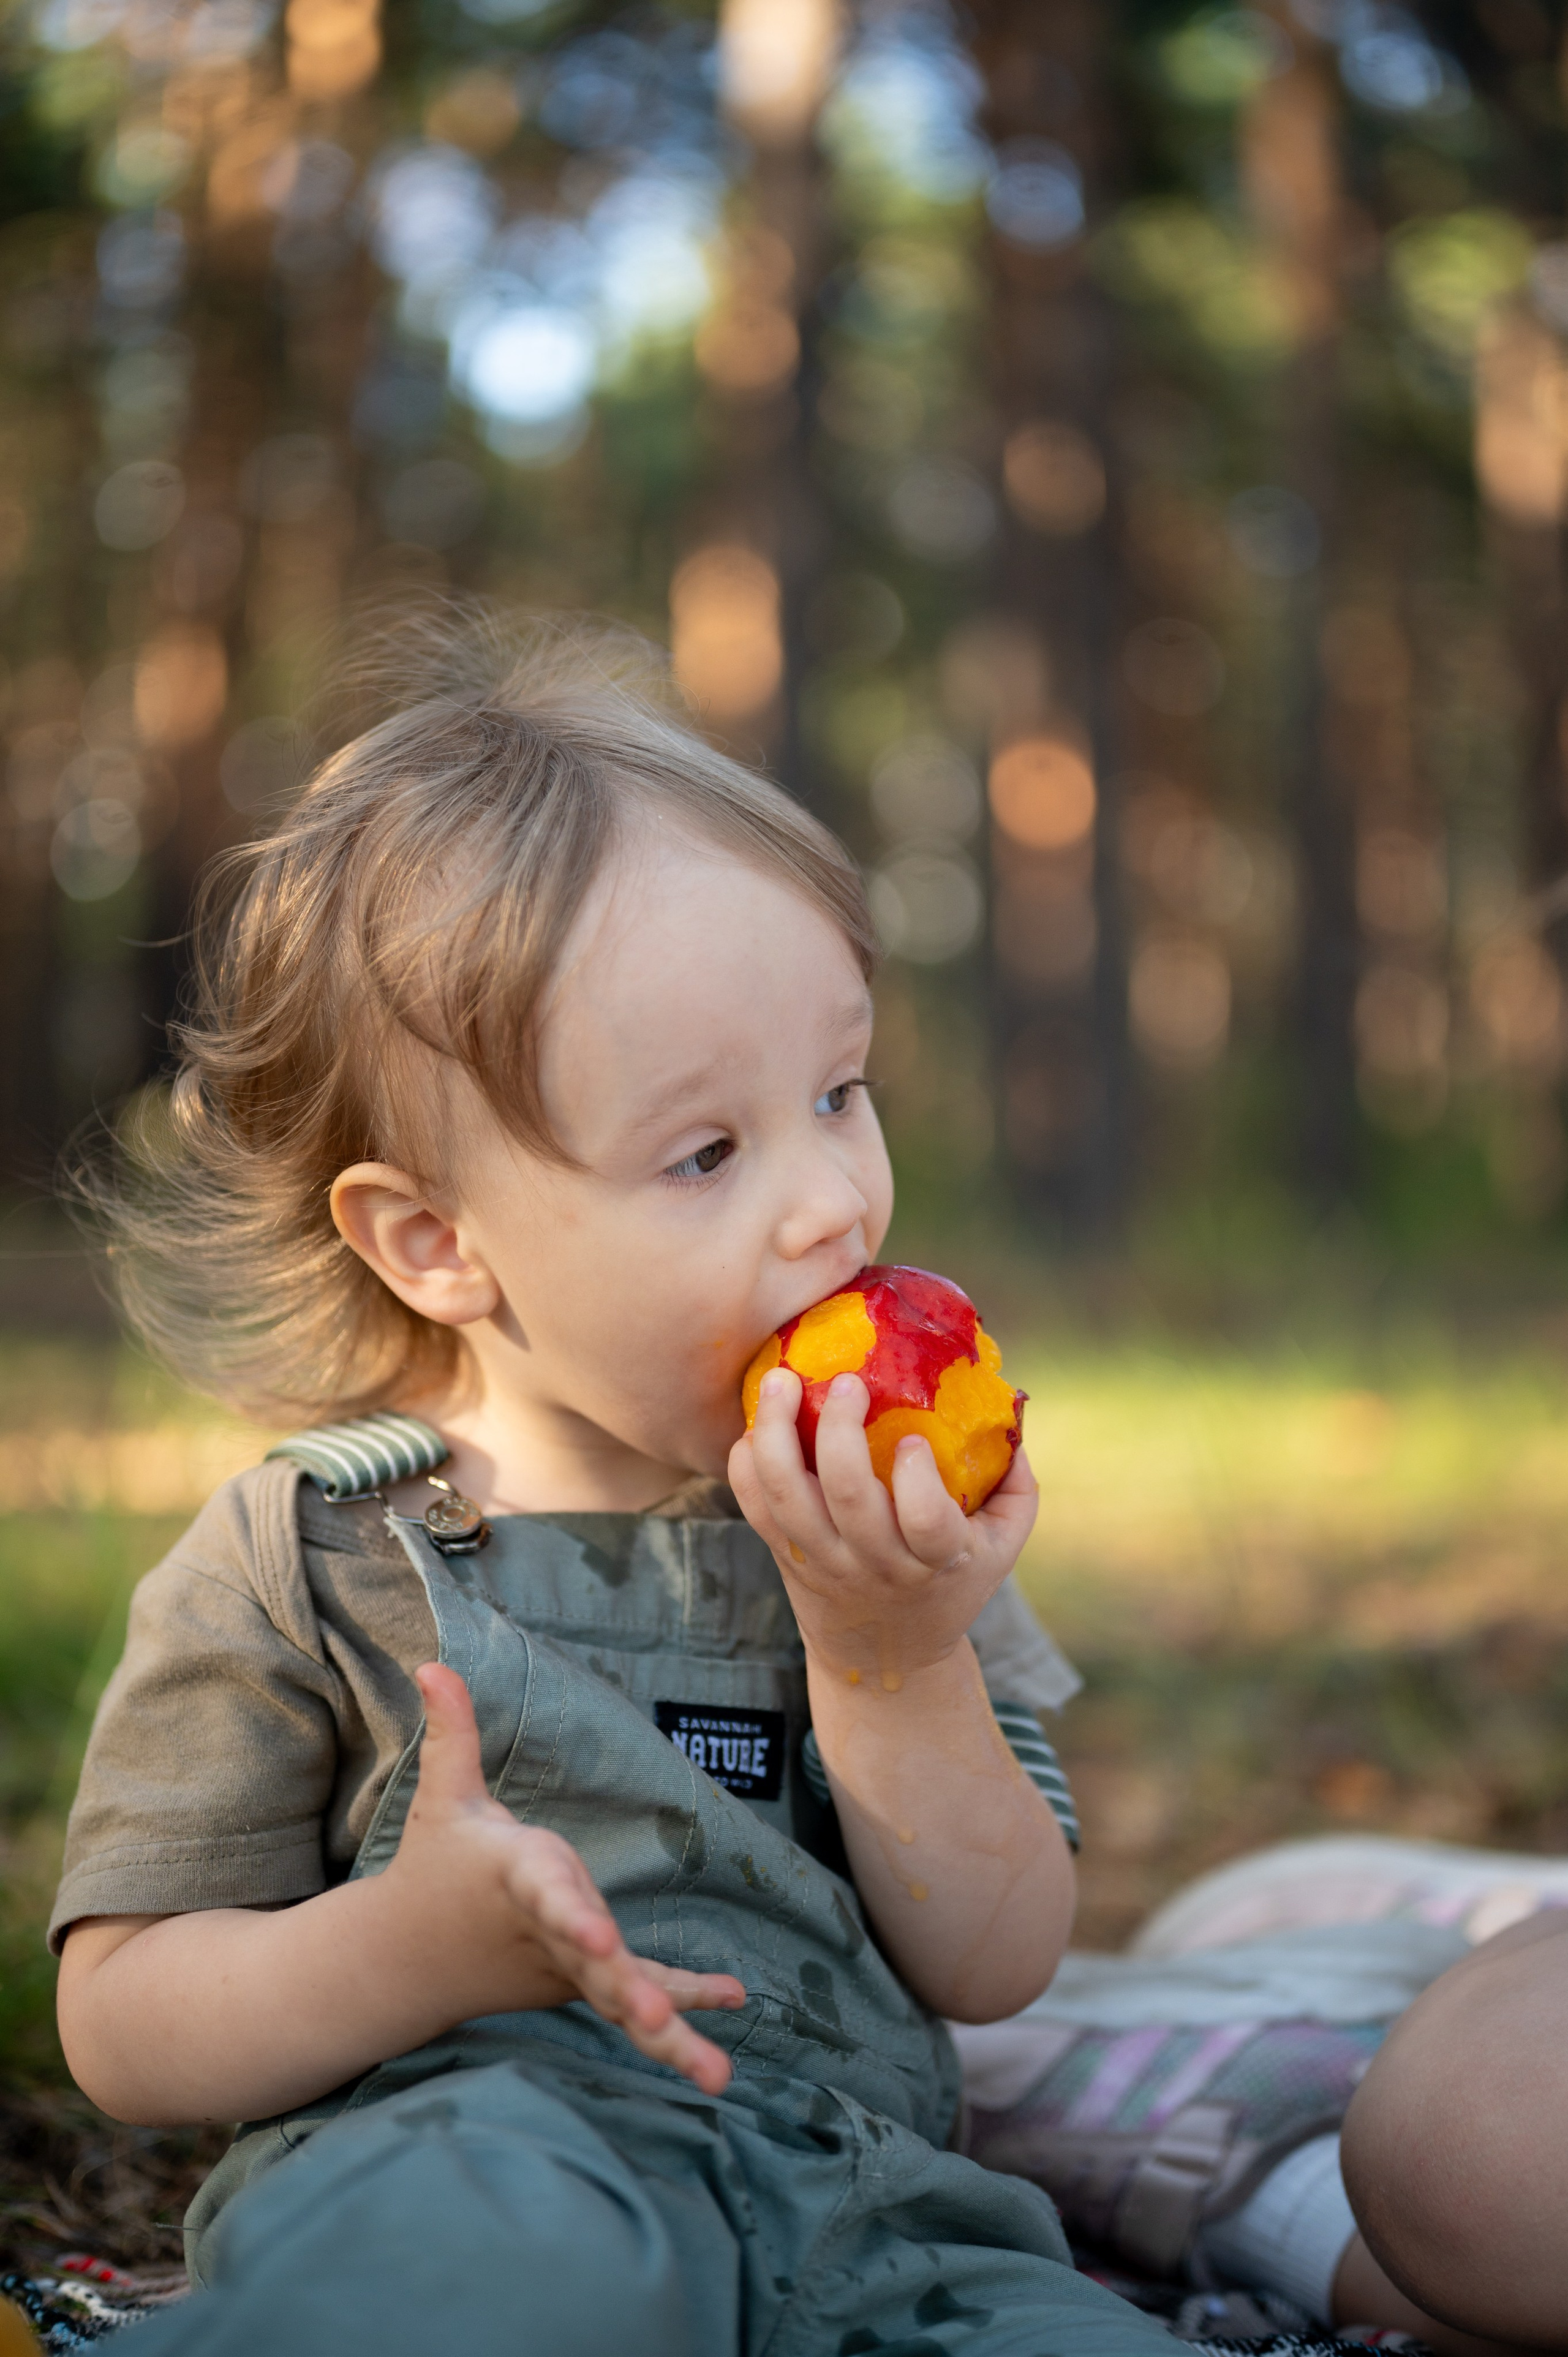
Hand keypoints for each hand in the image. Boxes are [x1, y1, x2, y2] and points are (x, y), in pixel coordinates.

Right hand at [392, 1664, 744, 2092]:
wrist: (405, 1960)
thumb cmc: (435, 1865)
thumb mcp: (442, 1796)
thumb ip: (454, 1731)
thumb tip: (431, 1659)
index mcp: (514, 1880)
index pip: (546, 1893)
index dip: (572, 1911)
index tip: (599, 1935)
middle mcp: (546, 1933)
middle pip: (588, 1962)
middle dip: (623, 1990)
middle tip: (652, 2020)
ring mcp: (566, 1969)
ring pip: (619, 2001)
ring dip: (668, 2034)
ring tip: (717, 2075)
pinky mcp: (583, 1984)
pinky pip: (639, 1996)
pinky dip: (684, 2005)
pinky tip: (733, 2005)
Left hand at [727, 1366, 1038, 1686]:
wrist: (886, 1656)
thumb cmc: (950, 1582)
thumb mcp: (1002, 1545)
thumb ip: (1016, 1482)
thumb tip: (1011, 1409)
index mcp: (935, 1560)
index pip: (926, 1522)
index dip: (918, 1478)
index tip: (913, 1440)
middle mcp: (874, 1563)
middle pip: (849, 1499)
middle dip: (840, 1432)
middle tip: (847, 1381)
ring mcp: (822, 1562)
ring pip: (788, 1498)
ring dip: (776, 1433)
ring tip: (780, 1380)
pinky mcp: (783, 1557)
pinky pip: (753, 1509)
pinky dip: (744, 1466)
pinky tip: (755, 1427)